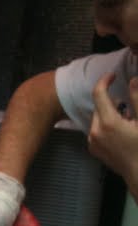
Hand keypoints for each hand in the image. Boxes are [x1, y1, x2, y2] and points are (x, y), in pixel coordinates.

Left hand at [89, 73, 137, 197]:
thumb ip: (137, 99)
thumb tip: (133, 80)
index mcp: (108, 122)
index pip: (99, 93)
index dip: (105, 81)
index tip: (113, 76)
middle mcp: (95, 131)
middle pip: (98, 107)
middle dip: (111, 102)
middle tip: (127, 108)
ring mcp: (92, 142)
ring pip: (97, 118)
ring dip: (108, 114)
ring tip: (126, 122)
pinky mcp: (93, 149)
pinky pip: (96, 131)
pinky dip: (105, 126)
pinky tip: (120, 133)